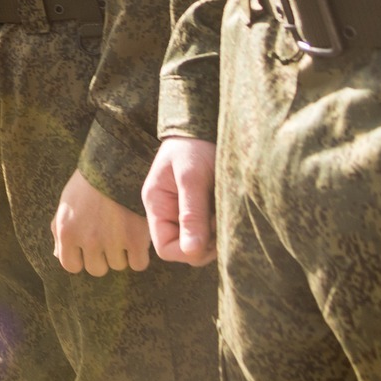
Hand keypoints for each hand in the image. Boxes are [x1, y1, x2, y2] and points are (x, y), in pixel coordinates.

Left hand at [53, 170, 151, 275]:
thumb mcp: (66, 204)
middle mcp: (87, 240)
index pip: (71, 266)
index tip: (88, 248)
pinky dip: (139, 254)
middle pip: (96, 269)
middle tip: (108, 237)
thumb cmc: (88, 185)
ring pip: (118, 266)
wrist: (117, 164)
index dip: (81, 258)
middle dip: (102, 256)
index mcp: (67, 232)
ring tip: (122, 230)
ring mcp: (112, 241)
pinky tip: (136, 237)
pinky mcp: (136, 239)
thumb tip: (58, 255)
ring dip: (122, 253)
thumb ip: (59, 231)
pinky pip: (138, 264)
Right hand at [143, 136, 217, 265]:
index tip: (209, 234)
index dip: (188, 250)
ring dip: (214, 235)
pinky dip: (219, 228)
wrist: (203, 128)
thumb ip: (191, 213)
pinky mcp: (199, 211)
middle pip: (183, 250)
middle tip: (220, 221)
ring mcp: (182, 214)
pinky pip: (208, 233)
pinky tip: (224, 211)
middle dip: (205, 243)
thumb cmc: (194, 148)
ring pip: (199, 244)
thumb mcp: (192, 178)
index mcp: (156, 205)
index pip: (165, 248)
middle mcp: (167, 214)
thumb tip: (191, 251)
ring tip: (223, 212)